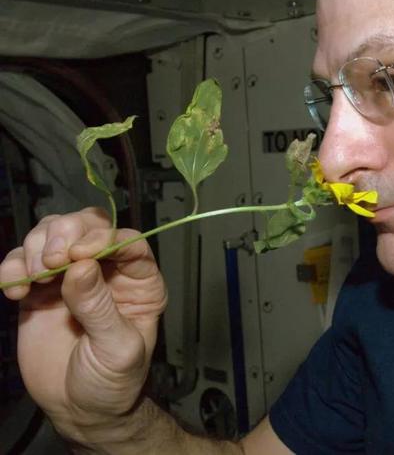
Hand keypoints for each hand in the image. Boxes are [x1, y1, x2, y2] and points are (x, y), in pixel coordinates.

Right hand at [0, 207, 166, 441]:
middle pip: (88, 226)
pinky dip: (13, 265)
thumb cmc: (113, 381)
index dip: (104, 238)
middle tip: (53, 261)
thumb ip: (100, 308)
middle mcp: (107, 271)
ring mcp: (72, 277)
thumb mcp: (118, 349)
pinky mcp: (41, 290)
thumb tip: (81, 266)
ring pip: (54, 233)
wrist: (80, 408)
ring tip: (35, 278)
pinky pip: (24, 261)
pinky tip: (15, 289)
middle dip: (66, 233)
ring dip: (38, 246)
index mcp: (139, 281)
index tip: (81, 253)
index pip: (128, 241)